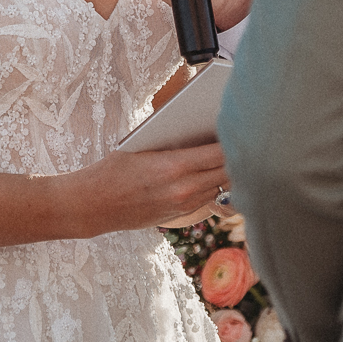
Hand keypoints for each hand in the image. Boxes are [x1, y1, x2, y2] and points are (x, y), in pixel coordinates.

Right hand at [60, 142, 231, 234]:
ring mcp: (184, 205)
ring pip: (222, 186)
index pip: (220, 152)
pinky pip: (209, 196)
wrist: (94, 206)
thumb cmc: (113, 169)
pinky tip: (215, 171)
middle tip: (248, 138)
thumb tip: (202, 127)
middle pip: (228, 172)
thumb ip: (174, 141)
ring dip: (229, 171)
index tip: (246, 127)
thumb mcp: (142, 146)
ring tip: (237, 153)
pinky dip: (214, 184)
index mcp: (175, 166)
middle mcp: (184, 189)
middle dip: (239, 155)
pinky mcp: (181, 215)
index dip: (236, 139)